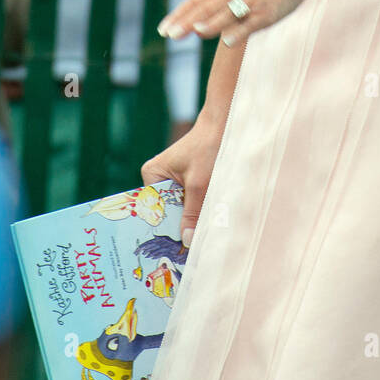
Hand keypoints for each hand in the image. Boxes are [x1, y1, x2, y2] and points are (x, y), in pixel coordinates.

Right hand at [141, 108, 228, 247]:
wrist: (226, 125)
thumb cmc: (209, 147)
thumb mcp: (200, 184)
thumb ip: (193, 213)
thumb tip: (187, 243)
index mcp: (153, 175)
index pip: (152, 209)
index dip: (160, 230)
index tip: (165, 253)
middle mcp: (159, 180)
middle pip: (166, 212)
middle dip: (177, 228)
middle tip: (183, 255)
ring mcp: (174, 182)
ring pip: (180, 210)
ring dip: (189, 220)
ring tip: (194, 244)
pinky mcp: (189, 183)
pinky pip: (190, 204)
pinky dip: (197, 212)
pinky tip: (204, 225)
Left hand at [158, 0, 314, 49]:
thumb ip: (218, 4)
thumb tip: (199, 28)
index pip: (195, 2)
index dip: (179, 16)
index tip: (163, 30)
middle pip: (206, 9)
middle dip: (187, 22)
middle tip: (169, 35)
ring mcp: (249, 2)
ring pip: (226, 14)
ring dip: (211, 23)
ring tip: (196, 31)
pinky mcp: (266, 13)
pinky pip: (251, 24)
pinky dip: (239, 32)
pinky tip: (228, 42)